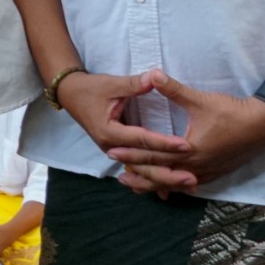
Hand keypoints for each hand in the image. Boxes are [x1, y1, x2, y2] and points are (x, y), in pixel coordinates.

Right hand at [52, 71, 191, 191]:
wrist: (71, 94)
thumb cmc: (91, 89)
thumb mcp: (112, 84)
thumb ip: (134, 84)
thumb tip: (156, 77)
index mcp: (110, 132)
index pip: (143, 140)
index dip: (165, 143)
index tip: (187, 146)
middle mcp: (111, 147)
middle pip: (143, 164)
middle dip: (169, 172)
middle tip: (194, 179)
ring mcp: (114, 152)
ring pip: (141, 171)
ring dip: (164, 179)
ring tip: (189, 184)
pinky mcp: (118, 152)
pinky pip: (138, 168)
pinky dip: (154, 177)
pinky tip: (171, 188)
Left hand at [111, 71, 264, 195]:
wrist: (264, 124)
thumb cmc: (232, 111)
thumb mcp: (200, 99)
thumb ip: (173, 89)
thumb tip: (151, 74)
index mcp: (189, 150)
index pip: (153, 154)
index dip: (131, 153)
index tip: (112, 152)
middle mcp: (197, 166)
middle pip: (162, 175)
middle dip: (139, 175)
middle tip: (119, 177)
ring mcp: (208, 172)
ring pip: (176, 184)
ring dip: (156, 184)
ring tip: (138, 187)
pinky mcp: (216, 172)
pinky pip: (191, 184)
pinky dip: (176, 186)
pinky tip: (168, 188)